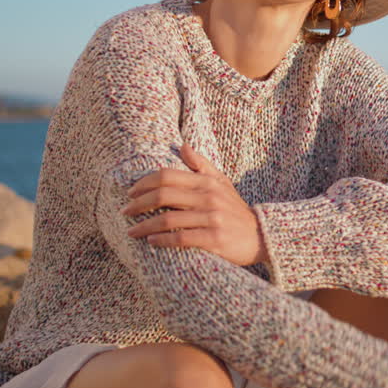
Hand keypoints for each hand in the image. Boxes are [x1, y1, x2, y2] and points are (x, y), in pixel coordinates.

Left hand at [121, 144, 268, 265]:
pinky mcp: (214, 240)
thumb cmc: (235, 210)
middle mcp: (209, 197)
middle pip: (163, 195)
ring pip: (168, 219)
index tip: (130, 193)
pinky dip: (162, 240)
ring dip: (145, 226)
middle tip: (125, 212)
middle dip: (138, 204)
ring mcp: (212, 218)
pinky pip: (181, 238)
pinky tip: (151, 242)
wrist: (262, 236)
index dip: (144, 184)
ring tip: (131, 231)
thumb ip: (202, 166)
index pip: (167, 176)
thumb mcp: (222, 183)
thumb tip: (183, 146)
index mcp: (207, 182)